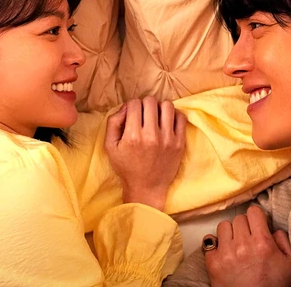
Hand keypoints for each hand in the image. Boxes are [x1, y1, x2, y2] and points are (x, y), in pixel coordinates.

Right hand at [104, 96, 186, 210]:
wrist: (146, 188)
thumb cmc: (126, 167)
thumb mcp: (110, 147)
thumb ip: (113, 123)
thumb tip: (125, 107)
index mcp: (133, 136)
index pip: (134, 104)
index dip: (131, 106)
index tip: (132, 114)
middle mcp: (151, 136)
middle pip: (150, 102)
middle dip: (144, 104)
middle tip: (144, 115)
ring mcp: (168, 139)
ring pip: (167, 106)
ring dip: (159, 107)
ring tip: (156, 116)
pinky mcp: (180, 143)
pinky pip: (180, 117)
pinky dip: (173, 115)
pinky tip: (167, 122)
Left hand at [206, 206, 290, 286]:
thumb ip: (284, 240)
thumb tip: (272, 228)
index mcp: (263, 243)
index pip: (254, 211)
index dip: (257, 217)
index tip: (258, 224)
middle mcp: (242, 245)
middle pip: (239, 218)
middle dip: (245, 226)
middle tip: (250, 239)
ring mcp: (225, 254)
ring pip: (223, 226)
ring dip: (230, 233)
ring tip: (236, 245)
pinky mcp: (213, 263)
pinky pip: (209, 240)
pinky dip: (216, 244)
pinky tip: (224, 252)